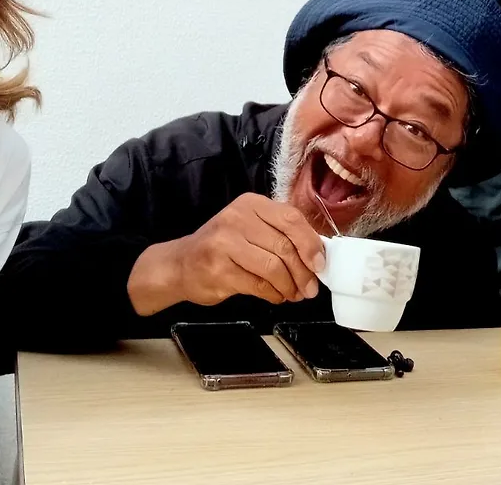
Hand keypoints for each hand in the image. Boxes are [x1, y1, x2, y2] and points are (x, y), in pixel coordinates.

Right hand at [159, 194, 326, 307]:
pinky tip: (276, 296)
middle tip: (310, 288)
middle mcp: (237, 219)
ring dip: (290, 286)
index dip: (311, 243)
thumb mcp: (250, 228)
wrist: (180, 264)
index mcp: (251, 204)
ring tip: (293, 293)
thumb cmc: (222, 246)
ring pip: (274, 267)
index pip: (291, 219)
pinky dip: (274, 294)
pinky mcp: (219, 270)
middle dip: (303, 271)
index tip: (320, 264)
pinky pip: (259, 285)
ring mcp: (225, 244)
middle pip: (285, 246)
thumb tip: (317, 256)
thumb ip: (280, 233)